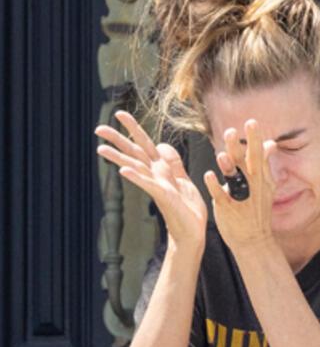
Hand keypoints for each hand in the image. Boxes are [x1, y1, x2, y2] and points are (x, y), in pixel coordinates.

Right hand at [96, 111, 206, 251]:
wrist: (193, 232)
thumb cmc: (188, 210)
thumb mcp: (183, 180)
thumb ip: (173, 164)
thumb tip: (161, 145)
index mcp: (162, 170)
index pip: (146, 144)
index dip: (134, 129)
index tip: (120, 114)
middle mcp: (156, 176)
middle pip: (135, 153)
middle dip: (119, 139)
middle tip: (98, 128)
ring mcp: (158, 185)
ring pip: (136, 167)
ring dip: (119, 158)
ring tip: (100, 148)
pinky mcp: (164, 196)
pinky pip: (149, 184)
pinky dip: (137, 177)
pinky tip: (123, 171)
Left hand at [203, 119, 277, 252]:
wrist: (254, 239)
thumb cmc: (256, 210)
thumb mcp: (265, 185)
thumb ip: (264, 163)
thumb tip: (270, 144)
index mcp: (262, 178)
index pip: (259, 155)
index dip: (255, 139)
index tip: (252, 122)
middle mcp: (254, 185)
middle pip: (248, 163)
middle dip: (241, 147)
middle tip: (233, 130)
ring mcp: (242, 197)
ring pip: (235, 178)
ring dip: (228, 166)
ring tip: (221, 154)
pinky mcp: (229, 209)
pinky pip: (221, 195)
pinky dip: (215, 185)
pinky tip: (208, 175)